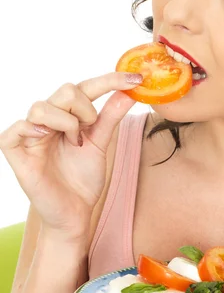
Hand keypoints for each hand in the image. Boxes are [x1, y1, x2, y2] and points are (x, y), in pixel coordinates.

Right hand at [0, 71, 142, 241]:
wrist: (75, 214)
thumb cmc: (83, 179)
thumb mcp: (101, 143)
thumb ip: (111, 116)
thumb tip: (129, 90)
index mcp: (68, 114)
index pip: (86, 86)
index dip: (111, 80)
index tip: (137, 79)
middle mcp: (48, 119)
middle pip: (66, 90)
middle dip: (86, 109)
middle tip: (90, 131)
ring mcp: (31, 134)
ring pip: (42, 106)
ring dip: (66, 122)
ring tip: (74, 142)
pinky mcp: (16, 152)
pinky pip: (17, 128)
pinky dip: (32, 129)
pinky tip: (46, 137)